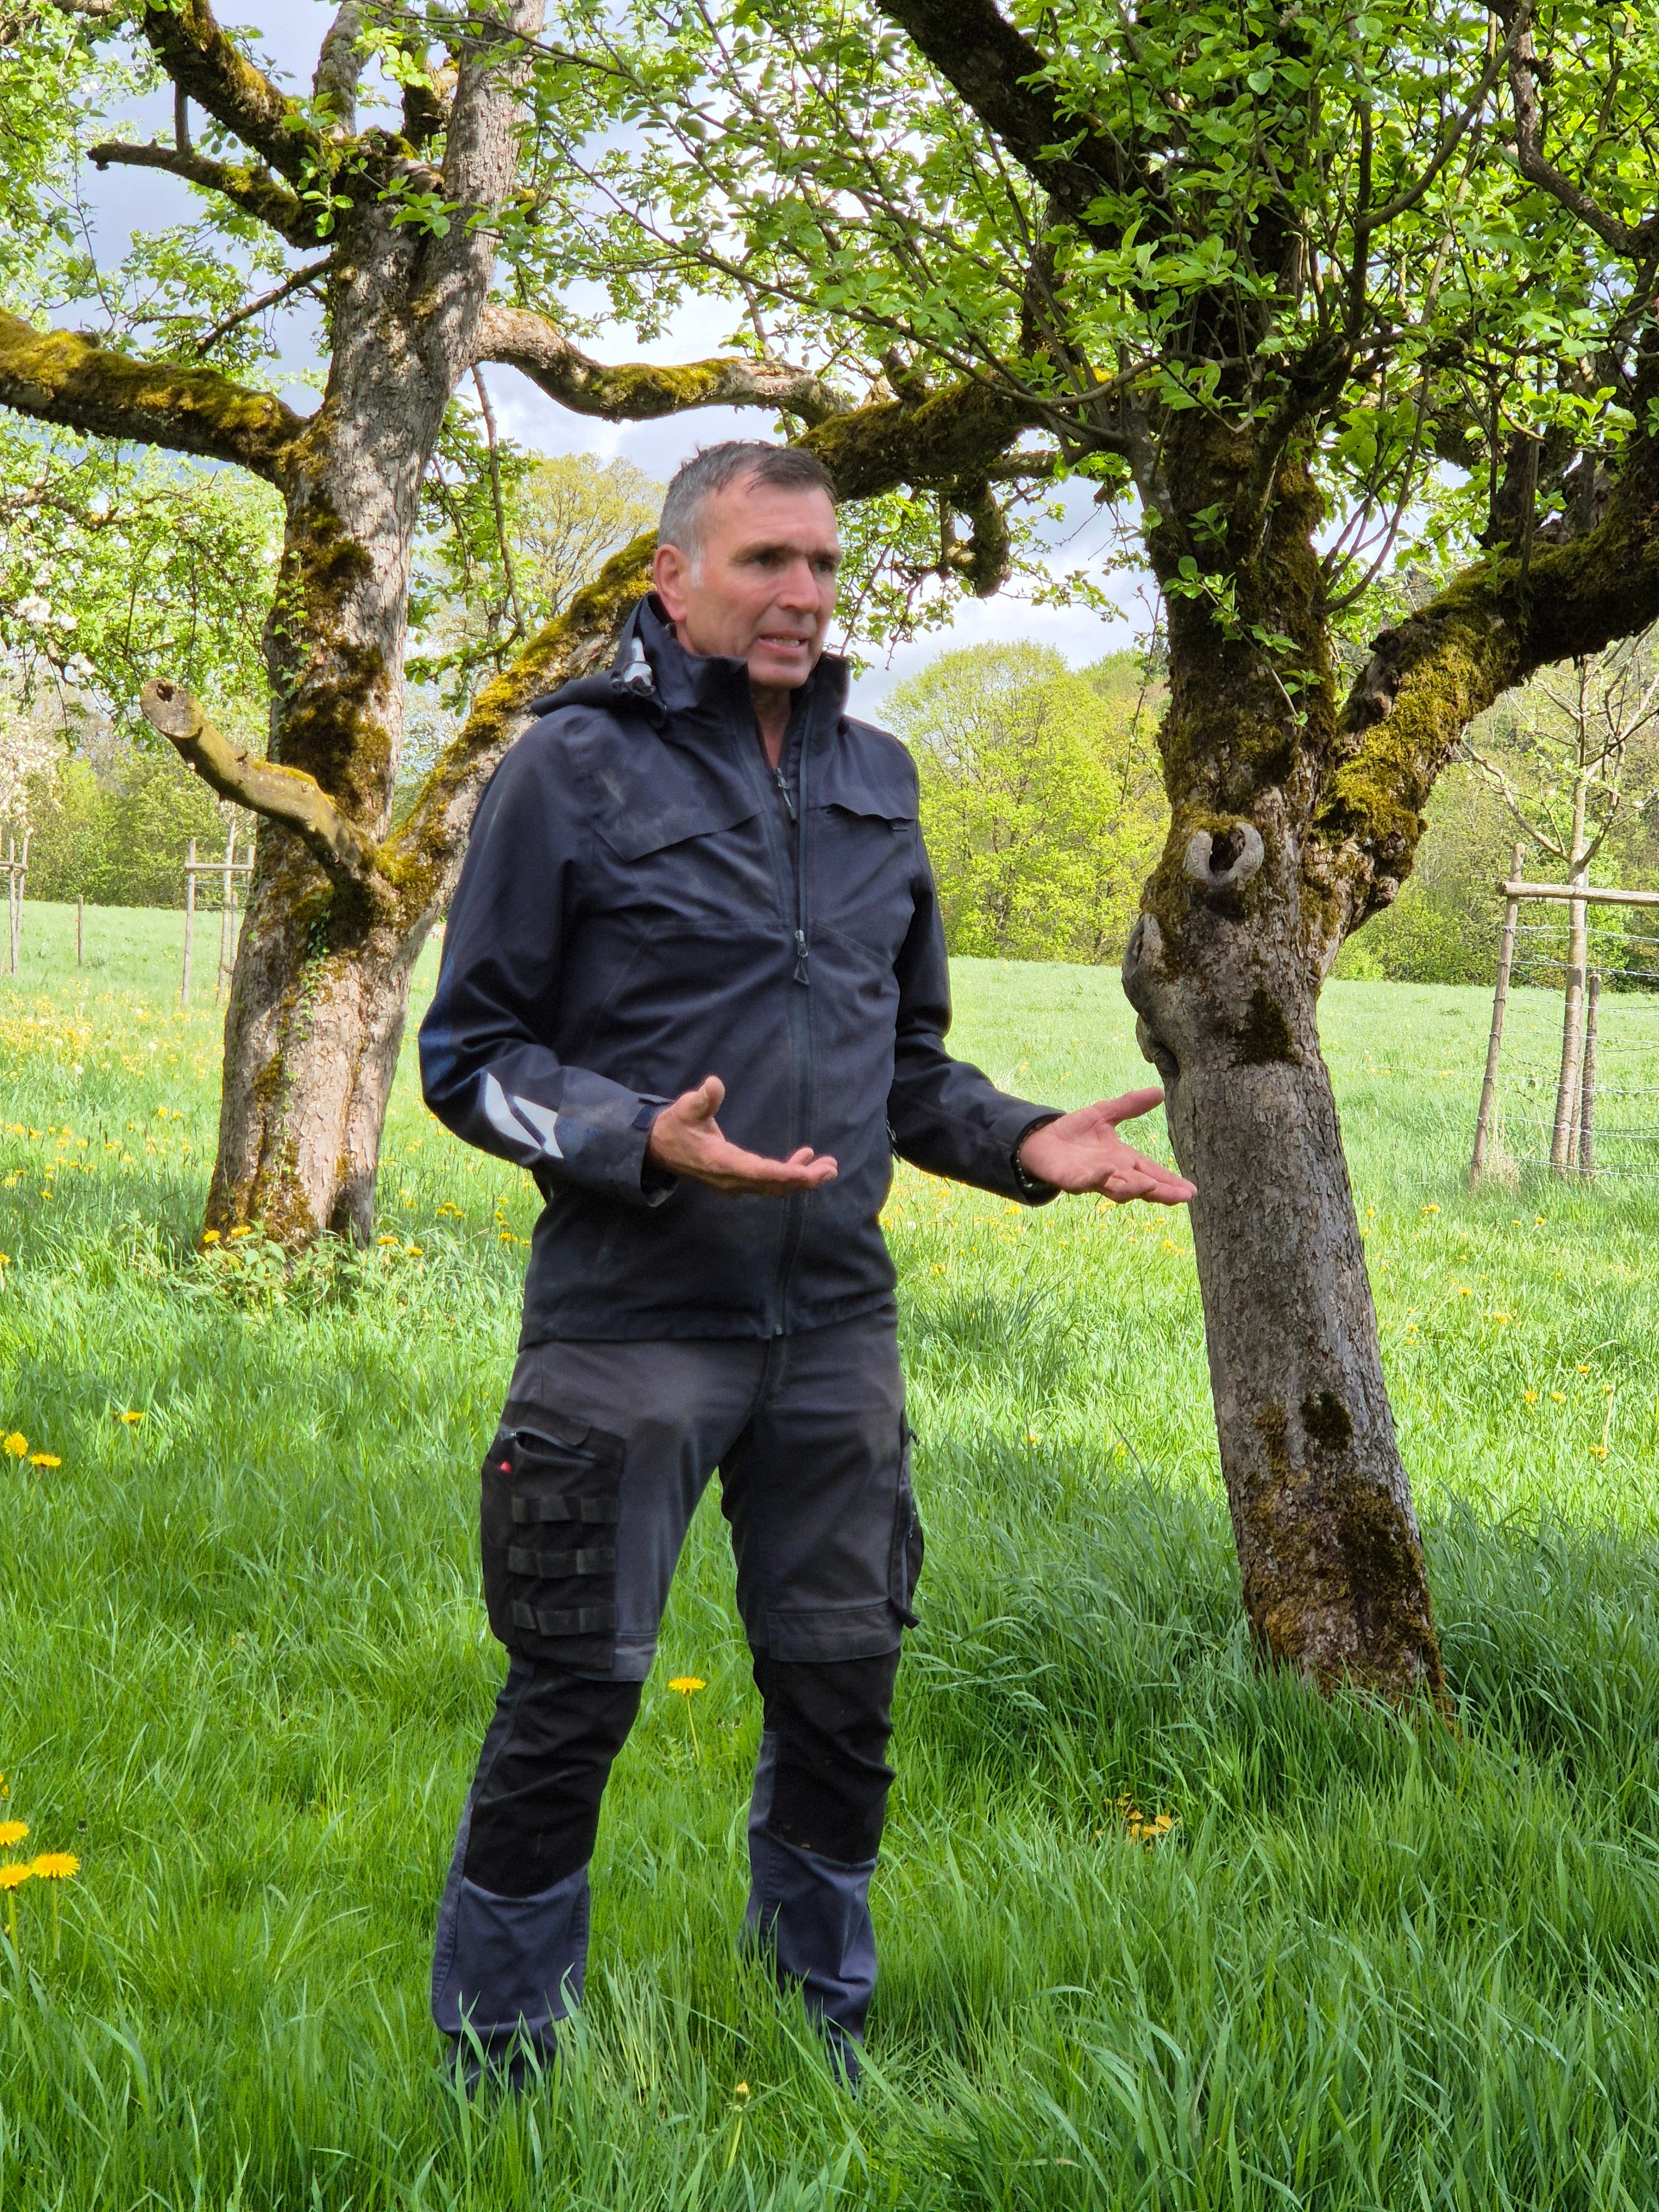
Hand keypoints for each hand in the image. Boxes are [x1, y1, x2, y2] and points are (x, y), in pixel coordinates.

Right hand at [647, 1075, 838, 1195]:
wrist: (660, 1149)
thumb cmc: (676, 1126)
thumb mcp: (684, 1109)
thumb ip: (701, 1100)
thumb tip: (713, 1084)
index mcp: (721, 1162)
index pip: (759, 1173)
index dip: (787, 1174)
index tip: (810, 1172)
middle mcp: (731, 1179)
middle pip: (774, 1185)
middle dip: (804, 1179)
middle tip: (831, 1168)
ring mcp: (735, 1183)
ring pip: (774, 1187)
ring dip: (802, 1179)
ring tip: (828, 1166)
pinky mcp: (738, 1181)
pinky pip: (768, 1183)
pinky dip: (789, 1174)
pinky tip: (805, 1158)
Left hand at [1016, 1088, 1195, 1205]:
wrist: (1040, 1138)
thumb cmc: (1075, 1131)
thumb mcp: (1105, 1113)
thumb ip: (1130, 1105)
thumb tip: (1160, 1091)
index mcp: (1124, 1160)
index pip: (1153, 1172)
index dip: (1171, 1182)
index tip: (1192, 1191)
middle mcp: (1113, 1174)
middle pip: (1142, 1187)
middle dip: (1162, 1192)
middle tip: (1183, 1197)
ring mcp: (1093, 1179)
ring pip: (1118, 1190)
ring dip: (1134, 1188)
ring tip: (1151, 1186)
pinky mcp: (1071, 1179)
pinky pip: (1085, 1182)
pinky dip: (1096, 1178)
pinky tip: (1107, 1171)